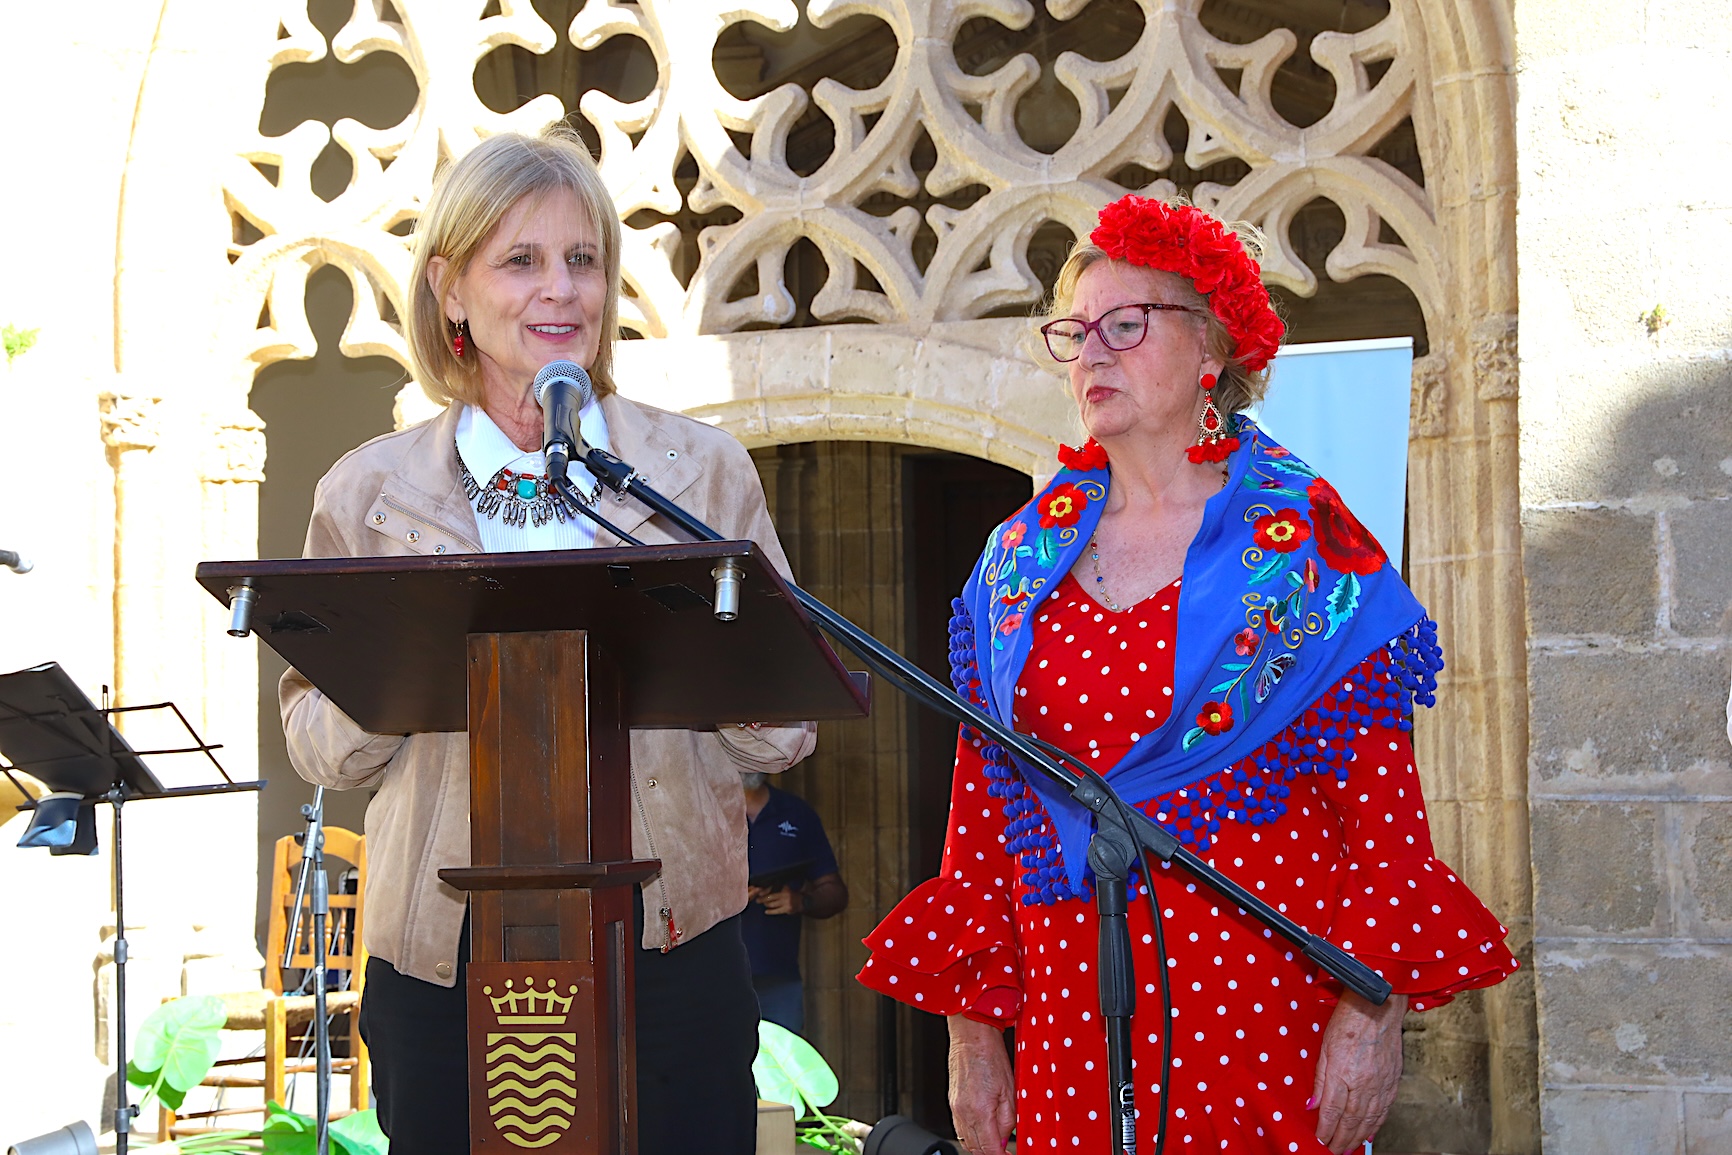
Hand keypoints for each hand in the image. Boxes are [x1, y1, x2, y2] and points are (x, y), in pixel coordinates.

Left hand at [754, 886, 801, 915]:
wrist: (804, 901)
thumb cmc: (793, 895)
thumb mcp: (787, 889)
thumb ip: (779, 889)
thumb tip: (767, 890)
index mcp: (784, 888)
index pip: (772, 889)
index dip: (765, 891)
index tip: (759, 893)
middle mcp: (785, 894)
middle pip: (771, 897)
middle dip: (763, 899)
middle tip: (758, 900)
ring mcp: (786, 902)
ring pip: (773, 904)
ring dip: (767, 904)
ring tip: (763, 904)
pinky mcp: (787, 909)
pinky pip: (777, 911)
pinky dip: (771, 911)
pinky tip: (766, 911)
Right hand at [948, 1015, 1013, 1154]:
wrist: (971, 1036)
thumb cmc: (991, 1055)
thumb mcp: (1010, 1090)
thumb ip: (1008, 1120)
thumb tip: (1005, 1139)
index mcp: (980, 1111)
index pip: (990, 1150)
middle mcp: (963, 1113)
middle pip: (976, 1150)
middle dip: (991, 1154)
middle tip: (1005, 1152)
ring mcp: (955, 1108)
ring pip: (966, 1141)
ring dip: (981, 1147)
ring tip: (996, 1143)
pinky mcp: (952, 1102)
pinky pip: (960, 1129)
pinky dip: (972, 1135)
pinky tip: (983, 1129)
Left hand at [1311, 991, 1406, 1152]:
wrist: (1378, 1008)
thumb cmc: (1348, 1021)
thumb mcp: (1324, 1047)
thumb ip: (1319, 1079)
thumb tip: (1312, 1105)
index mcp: (1343, 1073)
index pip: (1331, 1111)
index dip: (1325, 1130)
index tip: (1319, 1140)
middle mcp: (1363, 1083)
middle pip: (1350, 1121)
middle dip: (1340, 1140)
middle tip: (1332, 1151)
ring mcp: (1380, 1084)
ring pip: (1368, 1120)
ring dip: (1357, 1137)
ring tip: (1348, 1148)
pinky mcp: (1392, 1082)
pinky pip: (1383, 1110)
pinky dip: (1375, 1125)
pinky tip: (1368, 1133)